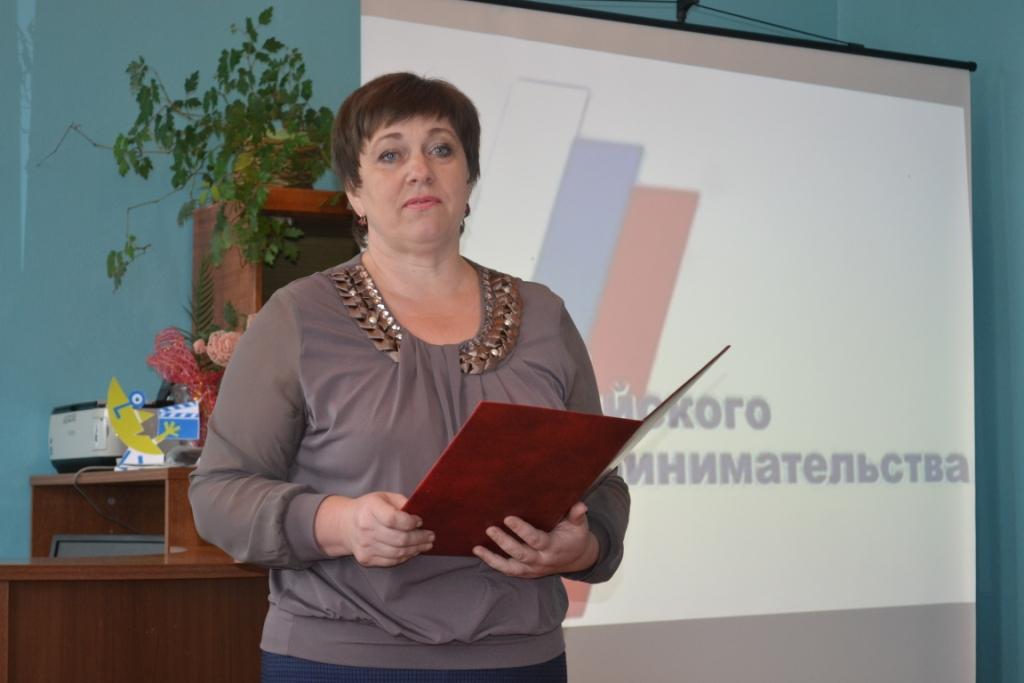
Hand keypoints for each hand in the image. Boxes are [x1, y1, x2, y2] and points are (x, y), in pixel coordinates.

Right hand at [314, 492, 433, 566]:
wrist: (346, 525)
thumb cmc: (370, 508)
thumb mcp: (384, 497)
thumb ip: (402, 502)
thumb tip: (419, 514)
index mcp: (370, 509)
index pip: (393, 519)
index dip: (410, 522)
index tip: (420, 521)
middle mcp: (366, 528)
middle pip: (399, 539)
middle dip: (419, 538)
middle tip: (431, 536)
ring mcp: (365, 546)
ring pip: (397, 552)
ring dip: (416, 549)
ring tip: (426, 544)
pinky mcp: (366, 559)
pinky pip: (391, 561)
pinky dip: (405, 556)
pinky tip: (413, 550)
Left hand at [472, 502, 598, 577]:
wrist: (577, 558)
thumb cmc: (575, 536)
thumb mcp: (580, 526)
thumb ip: (577, 515)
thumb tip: (581, 506)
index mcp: (554, 547)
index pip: (536, 540)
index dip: (522, 530)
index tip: (508, 518)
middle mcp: (542, 560)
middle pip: (521, 554)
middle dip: (505, 542)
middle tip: (490, 528)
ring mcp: (533, 569)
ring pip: (511, 567)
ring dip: (493, 558)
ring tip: (477, 548)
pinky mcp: (526, 572)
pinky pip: (507, 570)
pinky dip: (492, 562)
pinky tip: (479, 552)